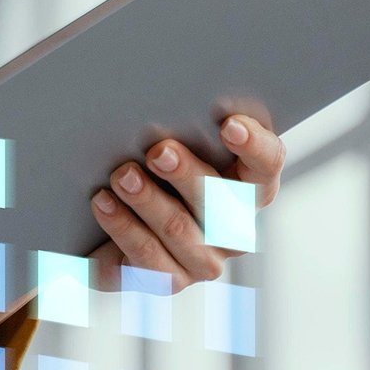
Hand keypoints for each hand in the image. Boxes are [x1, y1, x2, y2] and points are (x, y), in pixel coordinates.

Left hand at [87, 112, 285, 291]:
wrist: (102, 225)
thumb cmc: (145, 166)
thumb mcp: (163, 140)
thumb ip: (176, 123)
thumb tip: (155, 89)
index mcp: (246, 184)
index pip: (266, 163)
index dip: (254, 145)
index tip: (229, 125)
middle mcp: (233, 227)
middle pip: (221, 201)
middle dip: (188, 174)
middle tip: (158, 150)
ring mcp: (203, 259)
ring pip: (181, 230)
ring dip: (149, 200)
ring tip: (121, 175)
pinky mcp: (168, 280)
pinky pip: (147, 258)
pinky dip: (123, 226)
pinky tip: (103, 202)